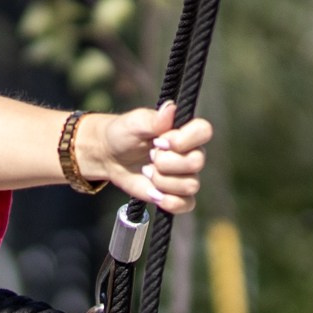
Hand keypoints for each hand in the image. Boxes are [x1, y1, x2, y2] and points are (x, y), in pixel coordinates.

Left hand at [79, 102, 212, 213]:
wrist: (109, 155)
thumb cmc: (123, 133)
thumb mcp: (134, 122)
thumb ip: (153, 119)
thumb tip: (170, 108)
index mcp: (185, 131)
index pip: (204, 131)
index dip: (183, 139)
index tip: (158, 141)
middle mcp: (190, 152)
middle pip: (196, 162)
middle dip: (166, 162)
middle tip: (149, 156)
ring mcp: (184, 175)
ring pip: (190, 185)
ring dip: (162, 180)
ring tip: (146, 171)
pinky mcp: (175, 194)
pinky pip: (187, 204)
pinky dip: (171, 202)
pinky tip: (154, 194)